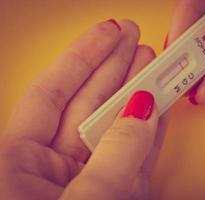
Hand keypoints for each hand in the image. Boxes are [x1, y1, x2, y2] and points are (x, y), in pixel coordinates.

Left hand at [0, 19, 166, 199]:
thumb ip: (114, 155)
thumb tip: (143, 110)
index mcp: (19, 164)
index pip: (50, 95)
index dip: (81, 58)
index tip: (108, 33)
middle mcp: (53, 168)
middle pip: (86, 105)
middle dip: (113, 68)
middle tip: (134, 41)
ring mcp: (88, 181)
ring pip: (115, 127)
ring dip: (137, 95)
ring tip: (152, 65)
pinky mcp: (115, 194)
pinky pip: (135, 155)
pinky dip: (151, 131)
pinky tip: (159, 105)